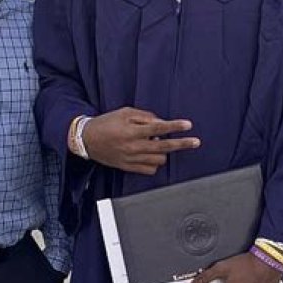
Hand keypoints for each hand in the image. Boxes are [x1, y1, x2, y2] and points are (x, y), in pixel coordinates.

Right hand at [82, 107, 199, 174]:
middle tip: (196, 142)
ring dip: (163, 152)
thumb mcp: (124, 112)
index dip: (175, 127)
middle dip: (182, 144)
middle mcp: (133, 146)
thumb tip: (160, 122)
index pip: (159, 128)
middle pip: (164, 147)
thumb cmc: (106, 123)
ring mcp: (131, 159)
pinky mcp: (128, 167)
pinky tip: (150, 154)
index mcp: (132, 130)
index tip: (188, 125)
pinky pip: (149, 169)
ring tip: (158, 144)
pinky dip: (154, 162)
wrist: (87, 139)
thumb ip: (144, 116)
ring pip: (159, 160)